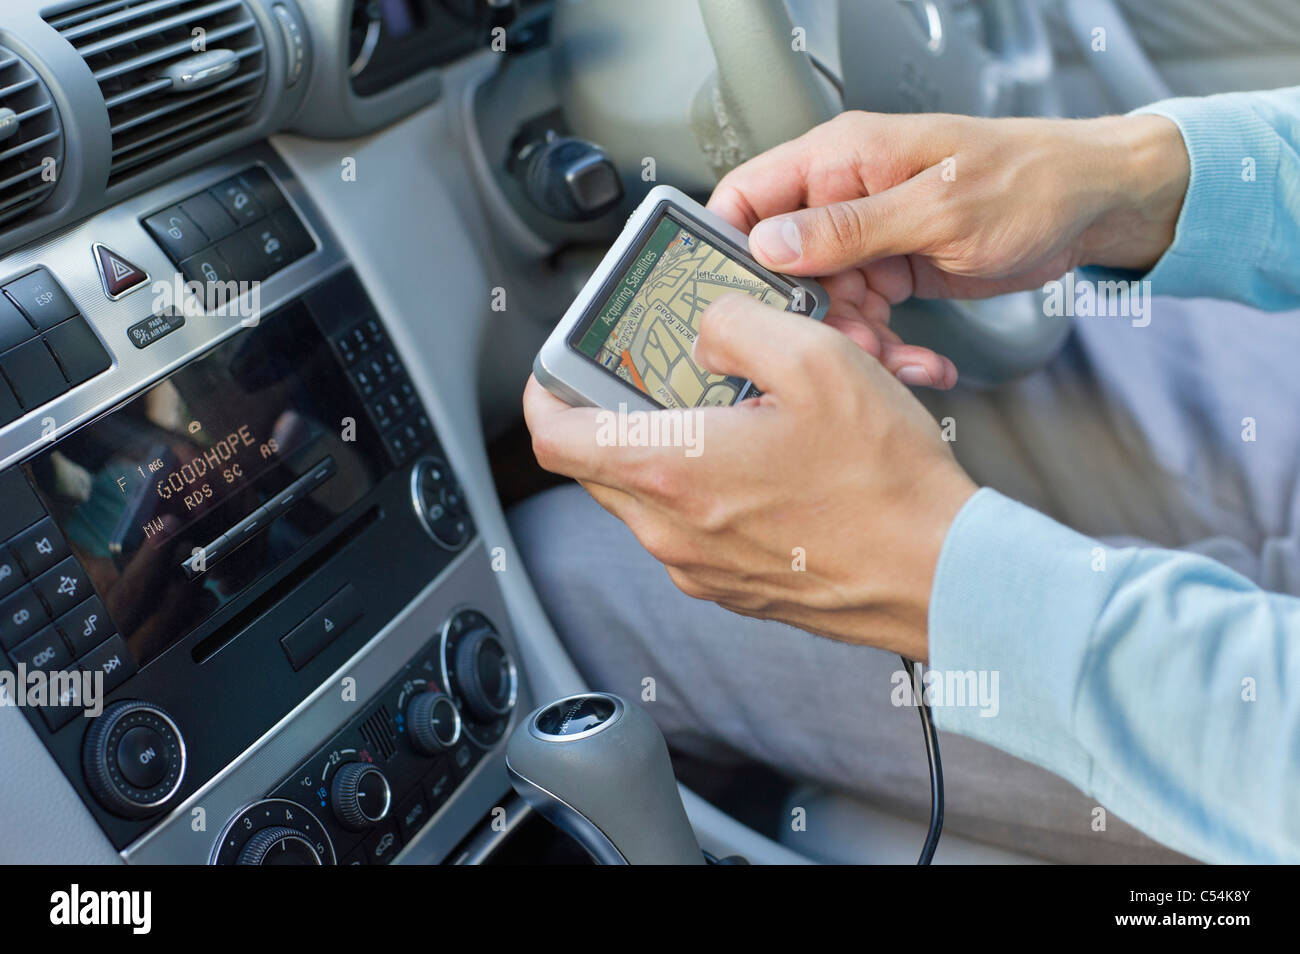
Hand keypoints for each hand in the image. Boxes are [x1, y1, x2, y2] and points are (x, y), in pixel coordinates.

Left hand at [523, 294, 976, 658]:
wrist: (939, 574)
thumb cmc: (884, 481)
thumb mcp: (815, 358)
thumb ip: (737, 328)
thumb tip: (705, 336)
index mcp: (671, 470)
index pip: (555, 435)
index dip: (545, 392)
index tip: (560, 368)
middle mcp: (670, 530)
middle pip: (596, 466)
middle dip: (612, 415)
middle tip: (657, 378)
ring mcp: (698, 567)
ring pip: (644, 498)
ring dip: (664, 454)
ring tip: (728, 418)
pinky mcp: (732, 589)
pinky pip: (688, 530)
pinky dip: (701, 492)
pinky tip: (762, 466)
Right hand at [708, 110, 1188, 384]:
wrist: (1095, 206)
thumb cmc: (1032, 181)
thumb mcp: (938, 208)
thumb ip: (849, 228)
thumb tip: (769, 243)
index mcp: (842, 159)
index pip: (747, 196)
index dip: (727, 249)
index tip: (736, 305)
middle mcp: (845, 197)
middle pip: (781, 267)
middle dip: (808, 319)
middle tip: (845, 347)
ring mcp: (868, 237)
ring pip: (824, 304)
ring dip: (855, 343)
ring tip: (897, 361)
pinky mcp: (893, 269)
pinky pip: (866, 317)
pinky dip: (888, 347)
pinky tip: (919, 362)